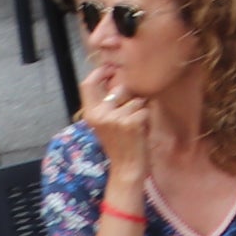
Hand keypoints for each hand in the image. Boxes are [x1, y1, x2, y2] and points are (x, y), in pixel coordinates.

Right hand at [77, 62, 149, 178]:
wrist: (126, 168)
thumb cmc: (120, 144)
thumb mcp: (105, 123)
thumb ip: (107, 104)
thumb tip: (116, 80)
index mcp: (90, 113)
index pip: (88, 84)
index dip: (99, 72)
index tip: (110, 68)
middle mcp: (99, 114)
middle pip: (118, 88)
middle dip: (131, 95)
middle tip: (133, 110)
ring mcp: (115, 118)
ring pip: (136, 99)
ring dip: (141, 109)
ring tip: (135, 125)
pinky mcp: (131, 122)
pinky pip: (145, 109)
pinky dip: (147, 118)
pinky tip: (141, 130)